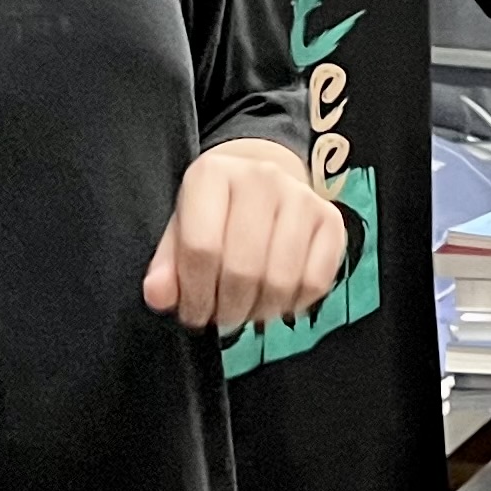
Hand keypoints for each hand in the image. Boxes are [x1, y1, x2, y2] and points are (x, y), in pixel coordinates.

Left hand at [145, 141, 347, 332]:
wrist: (261, 181)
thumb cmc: (214, 214)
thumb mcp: (180, 230)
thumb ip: (166, 265)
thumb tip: (158, 295)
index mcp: (212, 174)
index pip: (202, 248)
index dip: (195, 294)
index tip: (193, 313)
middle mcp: (261, 177)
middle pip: (243, 269)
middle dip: (228, 309)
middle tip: (220, 317)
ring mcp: (302, 196)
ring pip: (281, 280)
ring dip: (260, 311)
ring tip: (246, 309)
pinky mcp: (331, 219)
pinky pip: (316, 282)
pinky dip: (294, 304)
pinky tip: (276, 299)